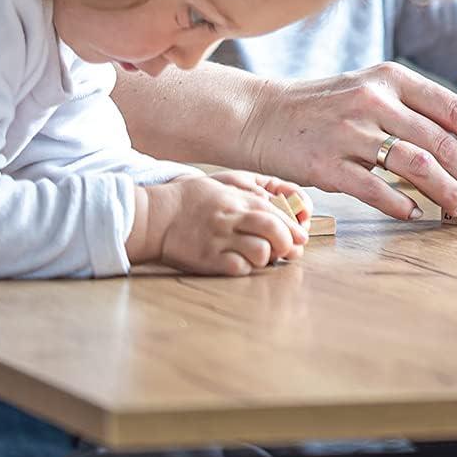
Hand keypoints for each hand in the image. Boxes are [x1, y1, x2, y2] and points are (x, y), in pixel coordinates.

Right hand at [138, 171, 308, 275]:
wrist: (155, 216)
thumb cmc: (189, 200)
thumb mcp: (222, 188)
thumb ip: (248, 196)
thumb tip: (275, 205)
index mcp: (237, 201)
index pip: (276, 214)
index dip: (293, 227)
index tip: (300, 237)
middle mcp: (232, 219)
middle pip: (273, 231)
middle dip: (286, 243)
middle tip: (287, 251)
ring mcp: (220, 240)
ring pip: (260, 252)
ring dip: (266, 257)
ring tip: (260, 258)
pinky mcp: (207, 260)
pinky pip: (238, 269)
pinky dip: (246, 269)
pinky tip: (241, 265)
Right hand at [237, 62, 456, 221]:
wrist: (257, 115)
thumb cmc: (322, 107)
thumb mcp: (370, 90)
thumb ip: (412, 111)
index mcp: (392, 78)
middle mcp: (375, 100)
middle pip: (443, 142)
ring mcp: (350, 131)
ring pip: (417, 165)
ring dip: (446, 193)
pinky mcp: (325, 164)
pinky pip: (375, 189)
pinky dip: (401, 204)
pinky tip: (416, 213)